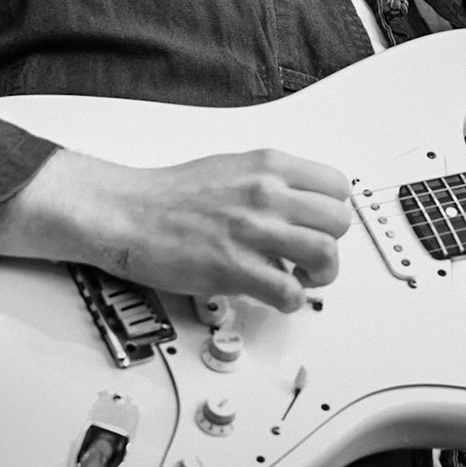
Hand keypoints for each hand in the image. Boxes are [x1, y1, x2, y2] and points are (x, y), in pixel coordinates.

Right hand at [0, 148, 352, 312]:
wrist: (127, 213)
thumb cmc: (172, 195)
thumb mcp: (234, 168)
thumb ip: (273, 183)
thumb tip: (304, 206)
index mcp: (269, 166)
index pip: (337, 186)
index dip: (335, 211)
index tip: (323, 225)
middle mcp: (266, 194)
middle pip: (339, 221)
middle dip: (333, 244)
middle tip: (314, 257)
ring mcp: (252, 231)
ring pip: (325, 255)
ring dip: (320, 275)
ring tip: (302, 278)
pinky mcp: (234, 268)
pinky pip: (289, 292)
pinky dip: (291, 300)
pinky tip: (277, 296)